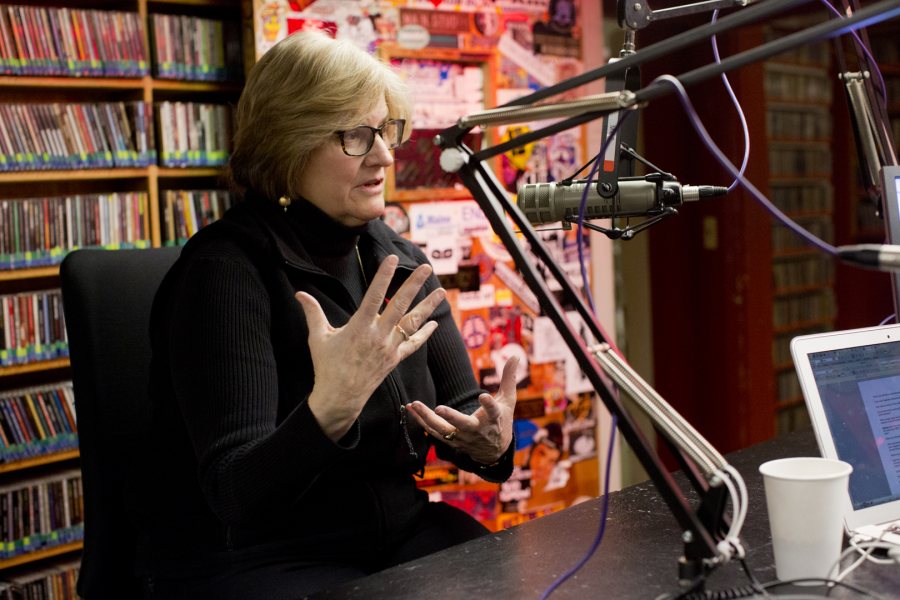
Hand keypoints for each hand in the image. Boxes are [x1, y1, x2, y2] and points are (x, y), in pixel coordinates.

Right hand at [295, 255, 445, 440]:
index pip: (375, 295)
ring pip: (412, 323)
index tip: (392, 259)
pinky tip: (434, 323)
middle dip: (414, 285)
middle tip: (426, 267)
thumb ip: (313, 313)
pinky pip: (413, 344)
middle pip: (400, 305)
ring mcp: (389, 347)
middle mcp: (378, 335)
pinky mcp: (394, 359)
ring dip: (427, 306)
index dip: (384, 276)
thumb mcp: (318, 338)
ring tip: (441, 291)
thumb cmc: (327, 366)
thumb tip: (299, 293)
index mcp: (359, 326)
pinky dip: (425, 334)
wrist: (340, 397)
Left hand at [406, 356, 518, 465]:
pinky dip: (422, 422)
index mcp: (494, 419)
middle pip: (463, 424)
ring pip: (443, 430)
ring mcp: (463, 437)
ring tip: (414, 404)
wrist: (495, 452)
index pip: (493, 412)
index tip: (484, 396)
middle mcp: (477, 430)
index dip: (489, 405)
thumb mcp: (508, 400)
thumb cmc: (502, 421)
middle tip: (439, 408)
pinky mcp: (452, 441)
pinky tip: (411, 409)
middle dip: (451, 417)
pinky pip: (434, 433)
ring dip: (427, 418)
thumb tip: (516, 355)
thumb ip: (508, 378)